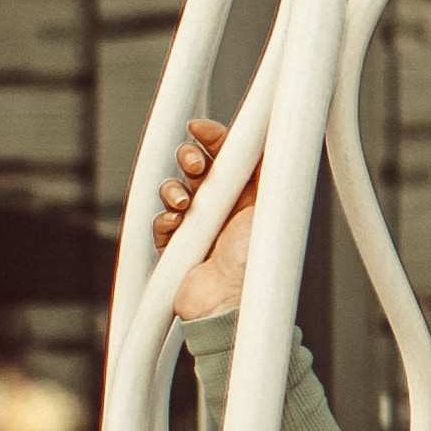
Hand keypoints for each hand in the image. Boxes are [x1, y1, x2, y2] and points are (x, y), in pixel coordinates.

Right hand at [152, 117, 256, 321]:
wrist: (229, 302)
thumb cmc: (255, 260)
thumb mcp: (269, 205)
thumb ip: (266, 169)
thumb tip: (268, 133)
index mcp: (247, 194)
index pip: (226, 155)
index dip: (212, 138)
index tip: (200, 128)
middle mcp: (223, 208)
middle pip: (196, 167)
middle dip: (189, 159)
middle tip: (193, 164)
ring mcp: (198, 227)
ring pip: (173, 190)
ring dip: (174, 189)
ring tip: (183, 204)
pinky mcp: (177, 247)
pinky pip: (161, 222)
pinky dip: (165, 220)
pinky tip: (174, 226)